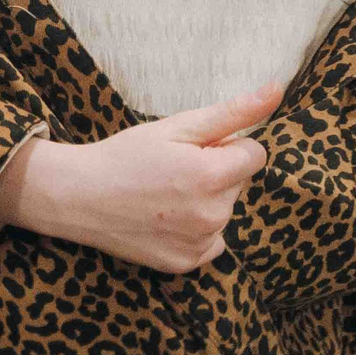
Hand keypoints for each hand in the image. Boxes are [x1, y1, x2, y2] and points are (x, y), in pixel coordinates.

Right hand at [0, 84, 281, 273]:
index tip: (193, 149)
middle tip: (172, 170)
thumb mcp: (176, 126)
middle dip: (216, 173)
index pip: (255, 155)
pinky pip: (211, 242)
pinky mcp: (186, 264)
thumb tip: (278, 90)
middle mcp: (212, 215)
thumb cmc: (124, 155)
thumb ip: (233, 112)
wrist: (77, 196)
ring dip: (206, 201)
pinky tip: (165, 219)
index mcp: (211, 176)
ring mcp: (199, 244)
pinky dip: (195, 230)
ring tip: (164, 195)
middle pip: (239, 184)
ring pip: (225, 211)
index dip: (226, 146)